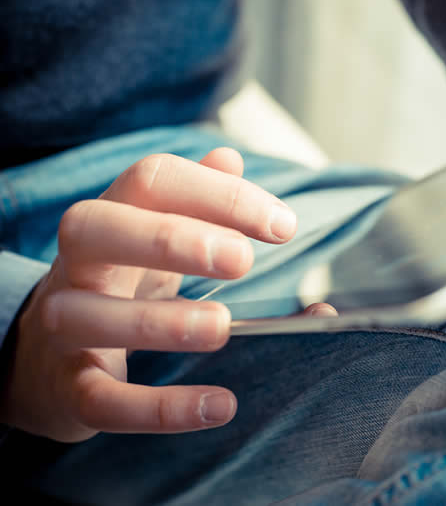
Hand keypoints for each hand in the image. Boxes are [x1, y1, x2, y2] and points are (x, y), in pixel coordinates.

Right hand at [0, 148, 299, 441]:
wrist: (43, 362)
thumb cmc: (118, 285)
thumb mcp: (153, 238)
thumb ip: (195, 200)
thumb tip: (229, 156)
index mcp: (113, 218)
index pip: (153, 180)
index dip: (219, 194)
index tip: (283, 226)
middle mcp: (79, 264)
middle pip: (99, 229)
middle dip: (171, 238)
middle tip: (242, 260)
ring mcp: (65, 327)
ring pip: (88, 315)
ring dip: (160, 322)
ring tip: (223, 326)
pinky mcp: (70, 391)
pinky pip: (103, 400)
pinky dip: (159, 408)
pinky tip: (220, 405)